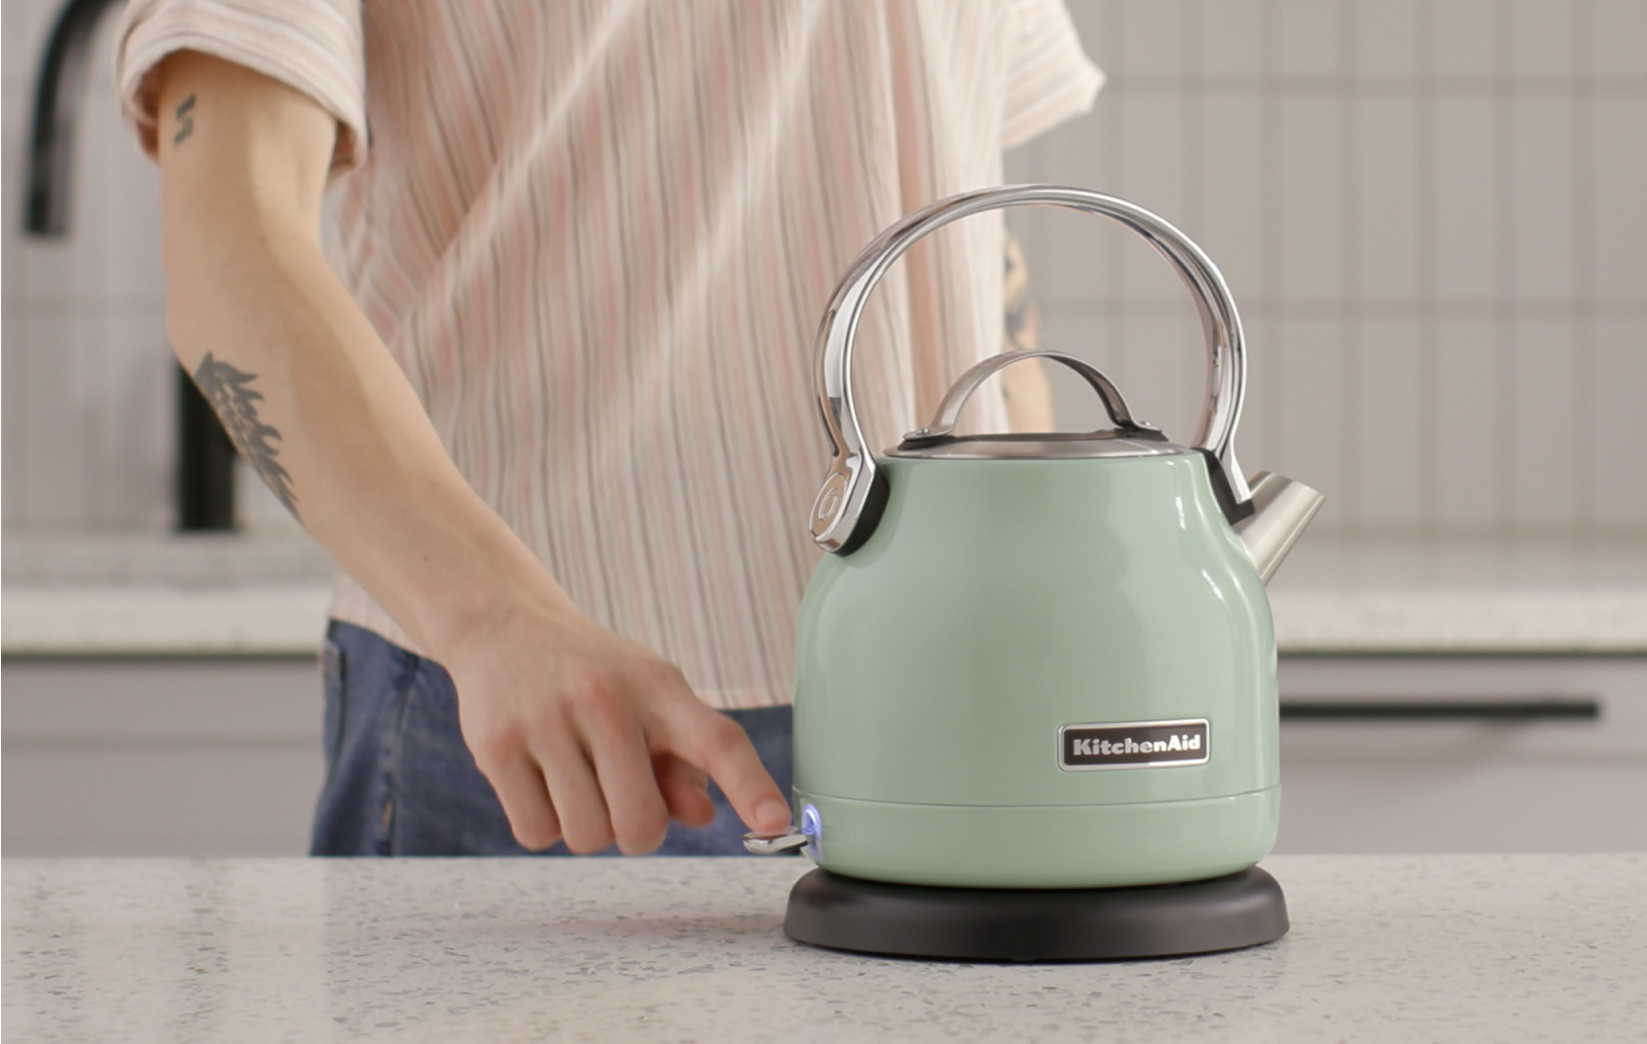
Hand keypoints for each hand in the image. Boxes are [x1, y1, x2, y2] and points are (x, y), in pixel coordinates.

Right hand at [437, 597, 791, 853]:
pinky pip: (536, 833)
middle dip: (637, 831)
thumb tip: (702, 814)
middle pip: (641, 823)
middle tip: (621, 798)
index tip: (777, 823)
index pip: (717, 740)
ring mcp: (546, 720)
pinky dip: (543, 824)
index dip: (750, 786)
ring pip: (586, 835)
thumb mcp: (648, 699)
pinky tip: (540, 780)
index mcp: (658, 686)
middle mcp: (605, 698)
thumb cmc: (592, 675)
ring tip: (576, 779)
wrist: (504, 625)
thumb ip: (682, 762)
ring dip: (587, 827)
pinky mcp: (496, 745)